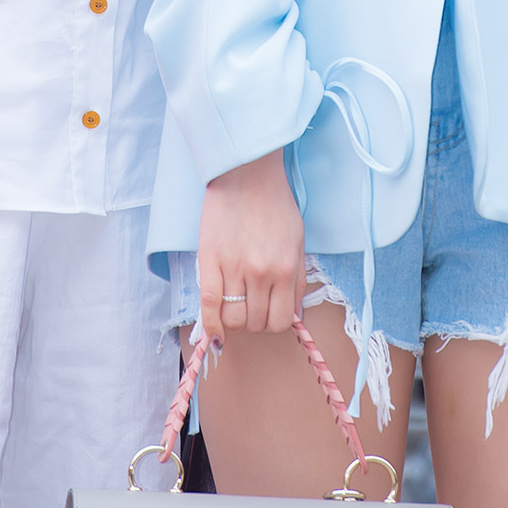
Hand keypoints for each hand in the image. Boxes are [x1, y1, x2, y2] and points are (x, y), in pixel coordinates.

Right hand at [197, 147, 305, 345]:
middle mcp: (262, 273)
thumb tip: (294, 315)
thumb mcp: (298, 241)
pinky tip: (214, 333)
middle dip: (254, 322)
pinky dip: (211, 325)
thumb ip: (298, 280)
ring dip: (234, 322)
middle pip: (256, 323)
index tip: (268, 315)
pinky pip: (209, 305)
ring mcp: (234, 268)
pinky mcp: (209, 260)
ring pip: (233, 319)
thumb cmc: (274, 204)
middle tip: (251, 307)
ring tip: (234, 307)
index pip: (281, 321)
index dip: (274, 324)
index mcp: (287, 268)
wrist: (247, 174)